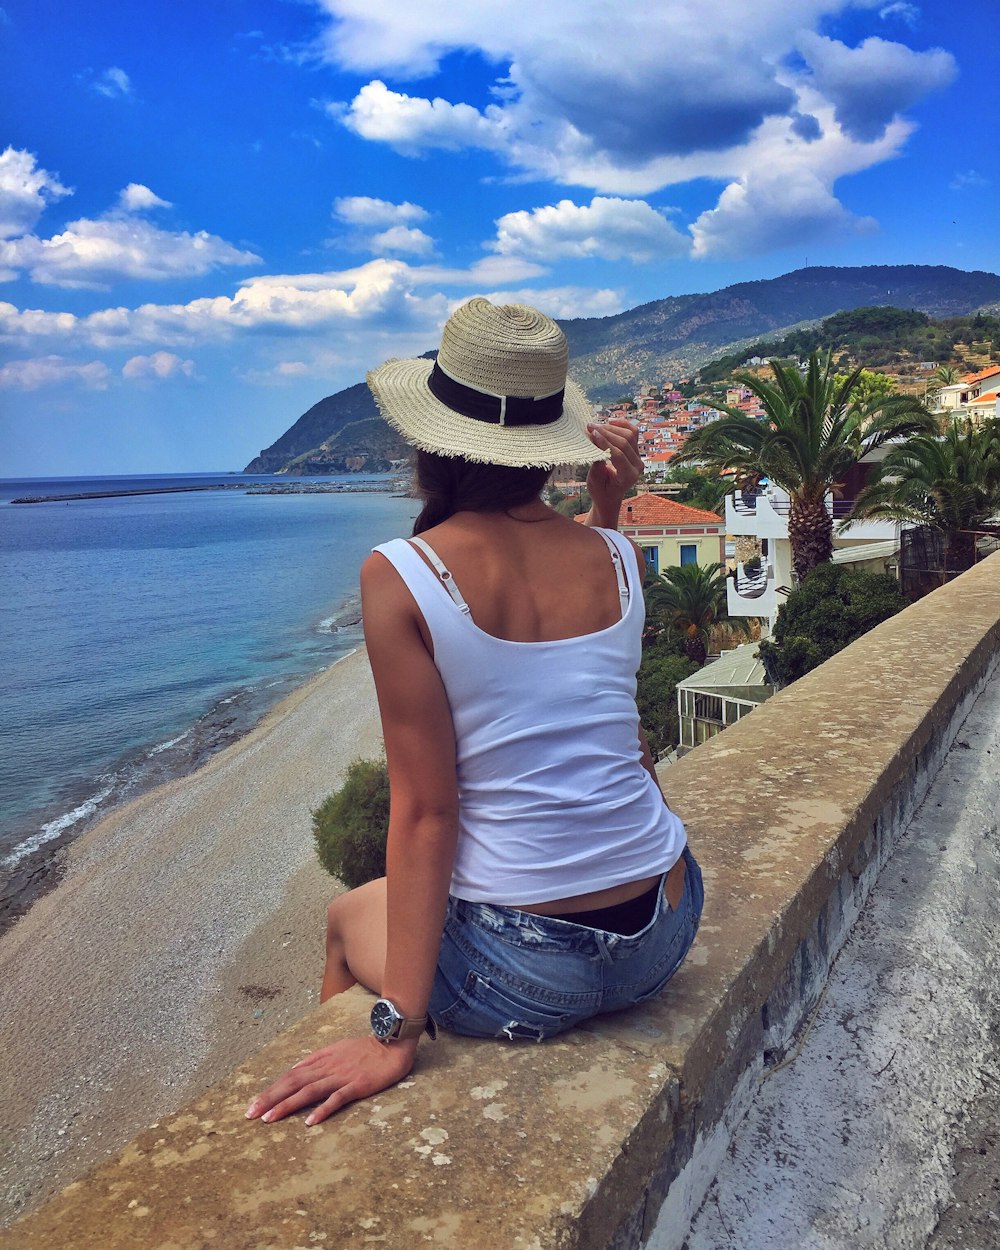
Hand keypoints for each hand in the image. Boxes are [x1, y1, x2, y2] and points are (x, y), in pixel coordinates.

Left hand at [245, 1035, 416, 1125]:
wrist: (392, 1043)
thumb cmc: (365, 1048)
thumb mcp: (336, 1048)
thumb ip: (316, 1059)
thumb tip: (294, 1070)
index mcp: (321, 1060)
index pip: (290, 1075)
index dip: (271, 1090)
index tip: (253, 1104)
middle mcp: (327, 1067)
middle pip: (293, 1083)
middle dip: (270, 1098)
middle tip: (250, 1114)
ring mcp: (342, 1076)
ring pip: (309, 1091)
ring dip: (288, 1105)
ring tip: (269, 1119)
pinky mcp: (357, 1085)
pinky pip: (337, 1099)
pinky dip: (323, 1109)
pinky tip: (310, 1122)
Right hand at [585, 419, 642, 526]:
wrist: (610, 495)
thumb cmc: (601, 491)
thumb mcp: (595, 482)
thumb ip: (596, 464)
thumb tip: (595, 442)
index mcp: (629, 476)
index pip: (619, 455)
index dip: (605, 442)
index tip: (591, 433)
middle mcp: (637, 465)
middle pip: (624, 442)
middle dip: (606, 432)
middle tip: (589, 427)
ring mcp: (638, 457)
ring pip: (629, 434)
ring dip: (612, 427)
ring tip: (596, 426)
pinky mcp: (636, 450)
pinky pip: (633, 432)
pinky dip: (623, 424)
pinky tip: (610, 421)